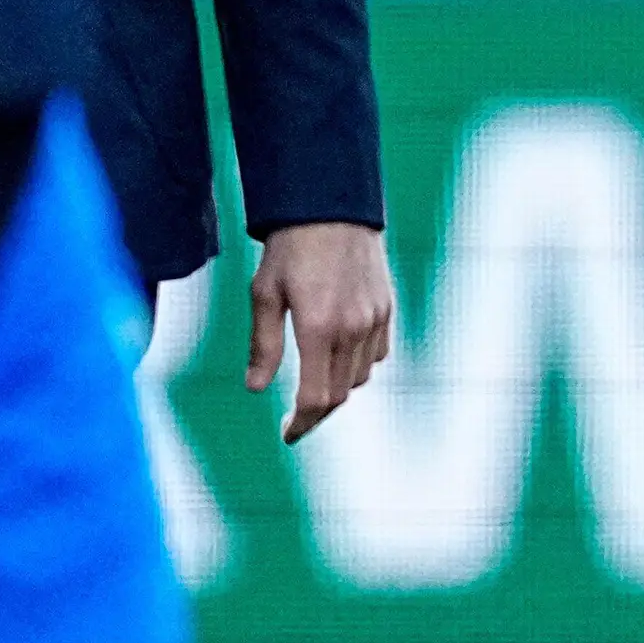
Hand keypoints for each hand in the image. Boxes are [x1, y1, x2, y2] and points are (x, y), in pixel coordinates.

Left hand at [249, 221, 396, 443]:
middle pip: (339, 395)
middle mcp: (352, 329)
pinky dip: (357, 366)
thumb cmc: (290, 249)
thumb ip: (263, 346)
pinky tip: (337, 358)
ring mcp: (374, 320)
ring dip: (336, 388)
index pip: (315, 397)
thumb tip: (256, 388)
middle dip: (315, 413)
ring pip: (359, 377)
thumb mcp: (264, 294)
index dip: (300, 423)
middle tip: (294, 418)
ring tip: (313, 384)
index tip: (287, 434)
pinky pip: (377, 355)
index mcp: (319, 328)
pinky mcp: (386, 310)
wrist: (333, 208)